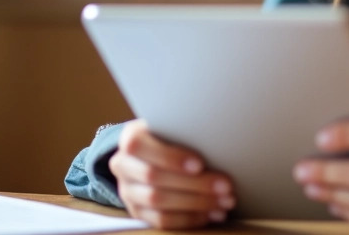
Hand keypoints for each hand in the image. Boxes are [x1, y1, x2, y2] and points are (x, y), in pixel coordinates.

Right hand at [108, 119, 235, 228]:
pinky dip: (189, 218)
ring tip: (224, 202)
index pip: (140, 146)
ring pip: (158, 202)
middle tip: (226, 186)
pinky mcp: (137, 212)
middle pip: (154, 177)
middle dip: (194, 184)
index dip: (170, 157)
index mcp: (131, 138)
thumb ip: (186, 132)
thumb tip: (220, 140)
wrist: (153, 155)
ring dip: (196, 203)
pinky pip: (161, 221)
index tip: (200, 164)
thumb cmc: (172, 136)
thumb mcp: (174, 127)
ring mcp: (128, 192)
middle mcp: (123, 165)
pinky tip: (211, 214)